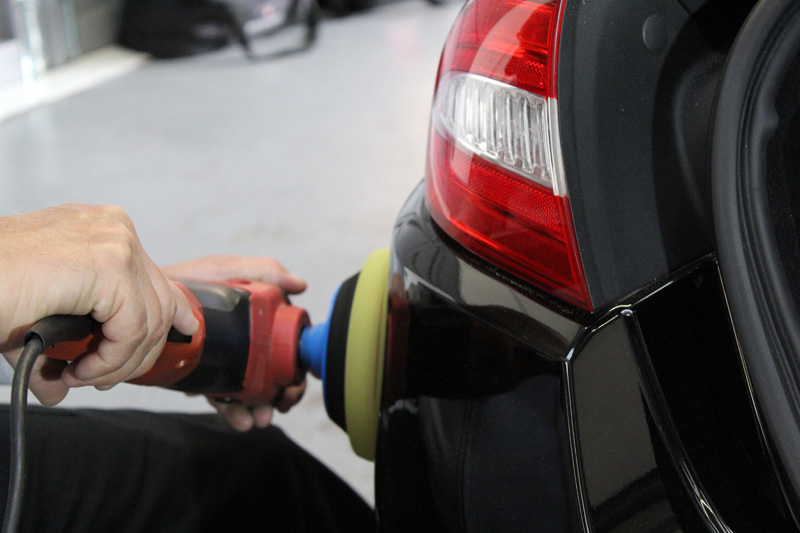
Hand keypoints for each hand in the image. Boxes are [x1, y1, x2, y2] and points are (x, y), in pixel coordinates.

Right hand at [0, 205, 198, 405]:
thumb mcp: (36, 318)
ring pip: (149, 322)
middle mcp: (113, 228)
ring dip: (117, 364)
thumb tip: (59, 390)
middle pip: (158, 301)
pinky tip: (80, 370)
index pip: (155, 274)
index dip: (175, 309)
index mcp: (100, 230)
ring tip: (79, 377)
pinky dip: (110, 360)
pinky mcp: (108, 265)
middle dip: (135, 352)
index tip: (184, 331)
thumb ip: (60, 346)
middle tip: (98, 377)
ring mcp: (114, 242)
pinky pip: (132, 328)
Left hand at [163, 255, 307, 429]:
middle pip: (273, 374)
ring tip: (256, 418)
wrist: (144, 298)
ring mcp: (226, 361)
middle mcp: (246, 343)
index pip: (286, 347)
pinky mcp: (206, 374)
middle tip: (277, 405)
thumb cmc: (187, 279)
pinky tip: (239, 418)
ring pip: (250, 391)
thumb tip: (300, 285)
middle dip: (279, 395)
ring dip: (257, 408)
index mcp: (259, 320)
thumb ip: (263, 271)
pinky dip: (233, 411)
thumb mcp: (226, 270)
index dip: (295, 368)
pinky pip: (223, 397)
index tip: (294, 382)